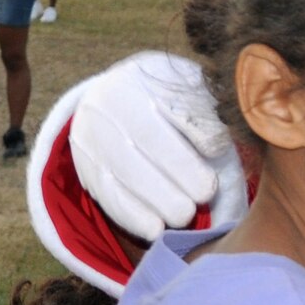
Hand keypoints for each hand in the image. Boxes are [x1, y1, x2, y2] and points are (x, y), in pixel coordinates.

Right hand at [70, 52, 238, 237]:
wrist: (117, 99)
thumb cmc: (172, 99)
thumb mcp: (193, 91)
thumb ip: (208, 110)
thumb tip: (218, 145)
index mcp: (143, 74)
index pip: (172, 103)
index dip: (197, 132)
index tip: (218, 154)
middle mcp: (109, 100)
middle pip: (144, 137)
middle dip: (178, 171)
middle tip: (205, 195)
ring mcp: (91, 133)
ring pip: (122, 169)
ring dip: (156, 199)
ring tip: (185, 217)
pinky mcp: (86, 165)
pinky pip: (106, 193)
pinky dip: (131, 216)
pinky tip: (155, 230)